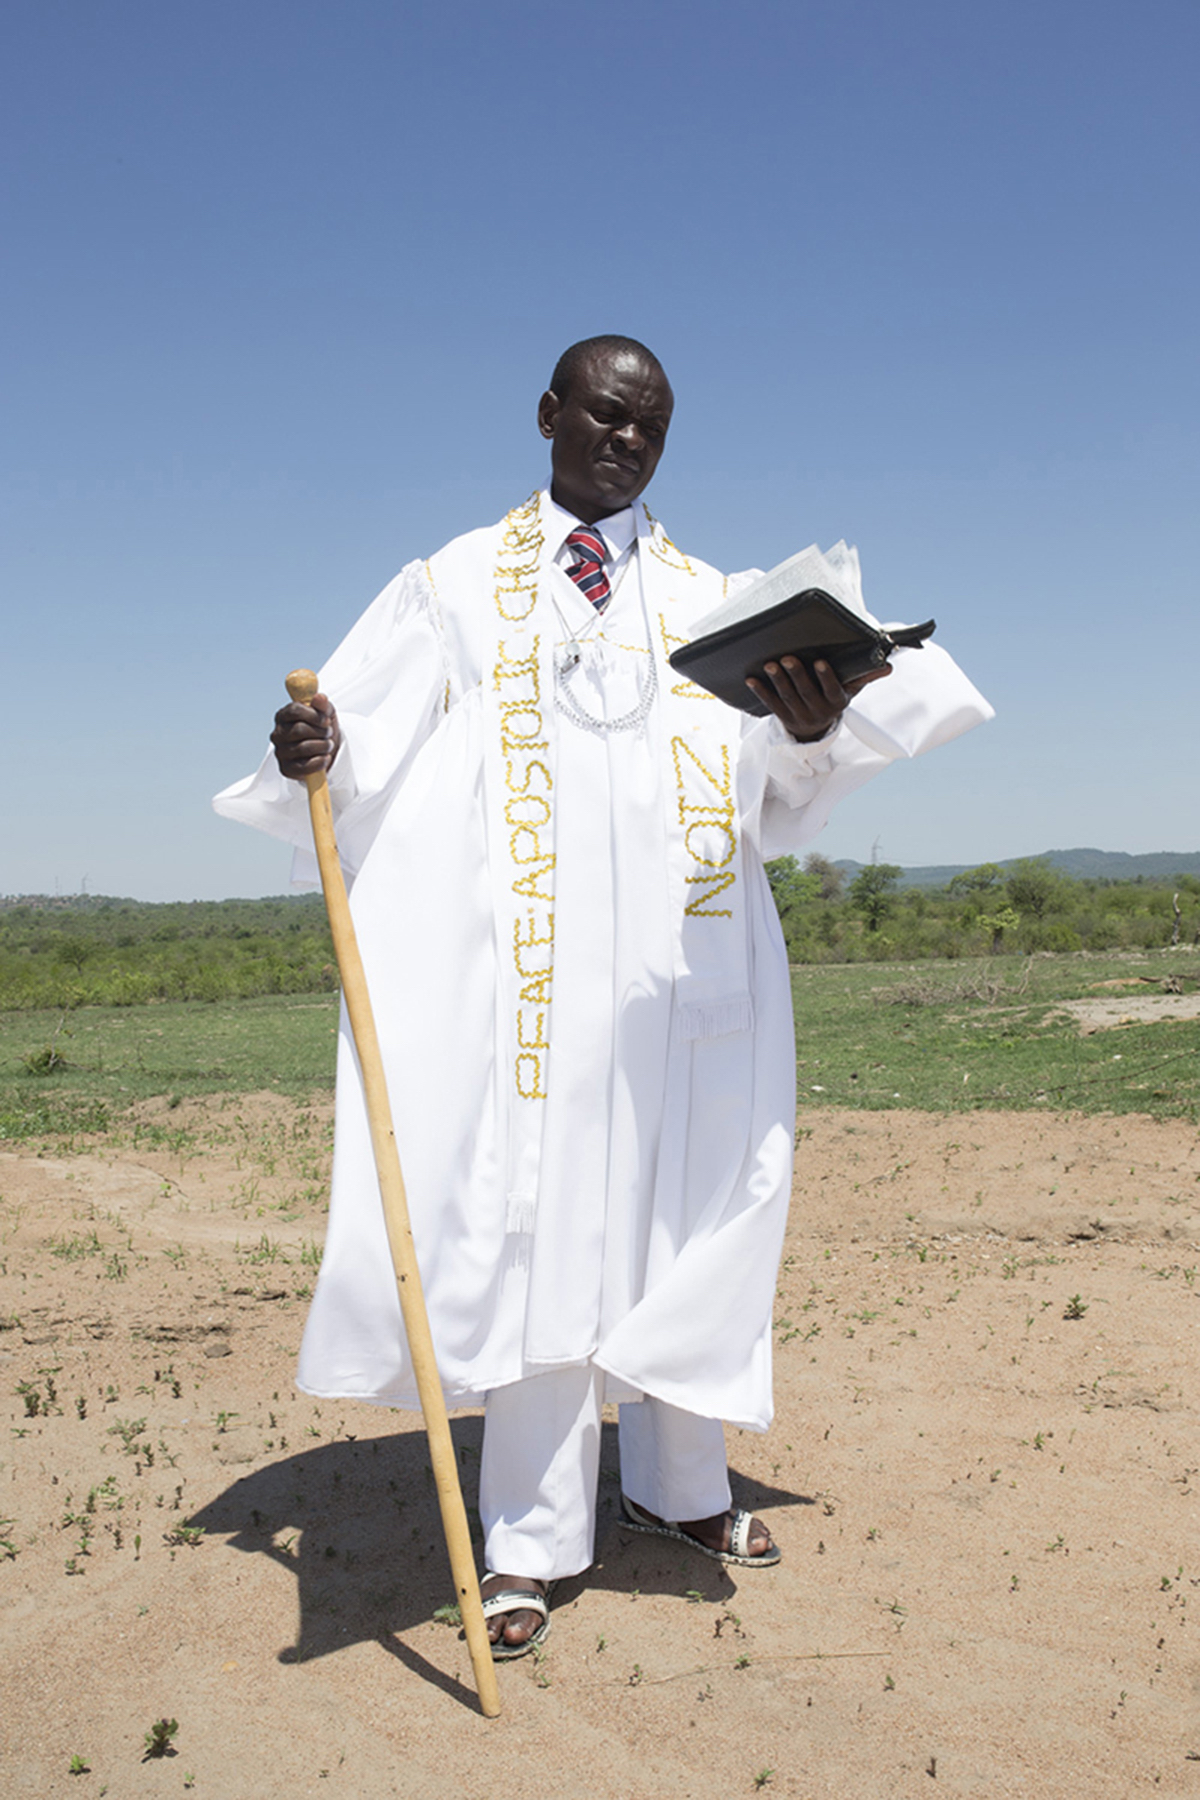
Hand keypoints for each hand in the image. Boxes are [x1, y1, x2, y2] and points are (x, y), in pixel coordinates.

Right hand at [270, 691, 340, 779]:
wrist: (326, 751)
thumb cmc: (322, 729)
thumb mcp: (325, 713)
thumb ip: (322, 704)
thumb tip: (319, 697)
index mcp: (283, 716)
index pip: (295, 711)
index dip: (314, 715)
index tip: (326, 720)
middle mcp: (277, 734)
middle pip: (300, 730)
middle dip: (320, 732)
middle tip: (329, 733)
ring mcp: (280, 752)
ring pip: (304, 748)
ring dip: (323, 746)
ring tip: (328, 745)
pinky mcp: (286, 769)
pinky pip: (304, 767)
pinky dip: (320, 762)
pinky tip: (325, 758)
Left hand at [745, 657, 891, 742]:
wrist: (815, 730)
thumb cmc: (833, 699)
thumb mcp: (851, 691)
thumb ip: (865, 676)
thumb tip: (888, 665)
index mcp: (836, 703)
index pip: (832, 690)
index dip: (826, 677)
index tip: (820, 661)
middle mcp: (818, 712)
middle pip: (806, 692)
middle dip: (797, 675)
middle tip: (787, 658)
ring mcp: (799, 716)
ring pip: (787, 698)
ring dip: (778, 681)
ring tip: (769, 665)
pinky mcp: (783, 717)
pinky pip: (771, 705)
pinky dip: (761, 692)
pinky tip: (751, 680)